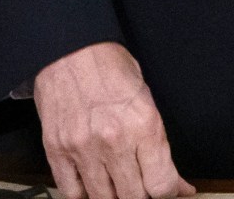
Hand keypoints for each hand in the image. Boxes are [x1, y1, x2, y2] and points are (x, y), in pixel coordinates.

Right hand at [34, 42, 194, 198]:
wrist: (70, 49)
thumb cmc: (110, 68)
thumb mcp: (147, 99)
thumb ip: (159, 145)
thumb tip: (177, 183)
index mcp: (143, 125)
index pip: (162, 185)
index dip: (170, 194)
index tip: (171, 192)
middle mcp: (114, 141)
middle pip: (133, 197)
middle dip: (141, 195)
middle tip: (141, 184)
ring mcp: (82, 148)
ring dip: (113, 196)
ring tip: (117, 184)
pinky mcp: (57, 151)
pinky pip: (71, 193)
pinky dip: (83, 194)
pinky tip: (91, 184)